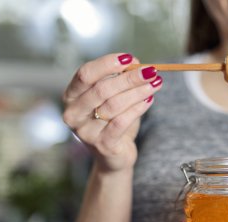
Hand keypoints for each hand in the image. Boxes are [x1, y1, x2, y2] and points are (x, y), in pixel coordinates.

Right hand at [62, 53, 162, 172]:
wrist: (113, 156)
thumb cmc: (111, 121)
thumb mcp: (112, 98)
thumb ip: (118, 80)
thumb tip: (135, 64)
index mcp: (71, 96)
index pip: (85, 74)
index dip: (107, 63)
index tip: (130, 58)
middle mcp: (73, 114)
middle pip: (102, 89)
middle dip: (129, 78)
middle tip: (151, 71)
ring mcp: (86, 132)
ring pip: (114, 105)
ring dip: (137, 92)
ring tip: (155, 84)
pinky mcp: (102, 145)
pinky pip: (122, 123)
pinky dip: (138, 109)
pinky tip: (149, 100)